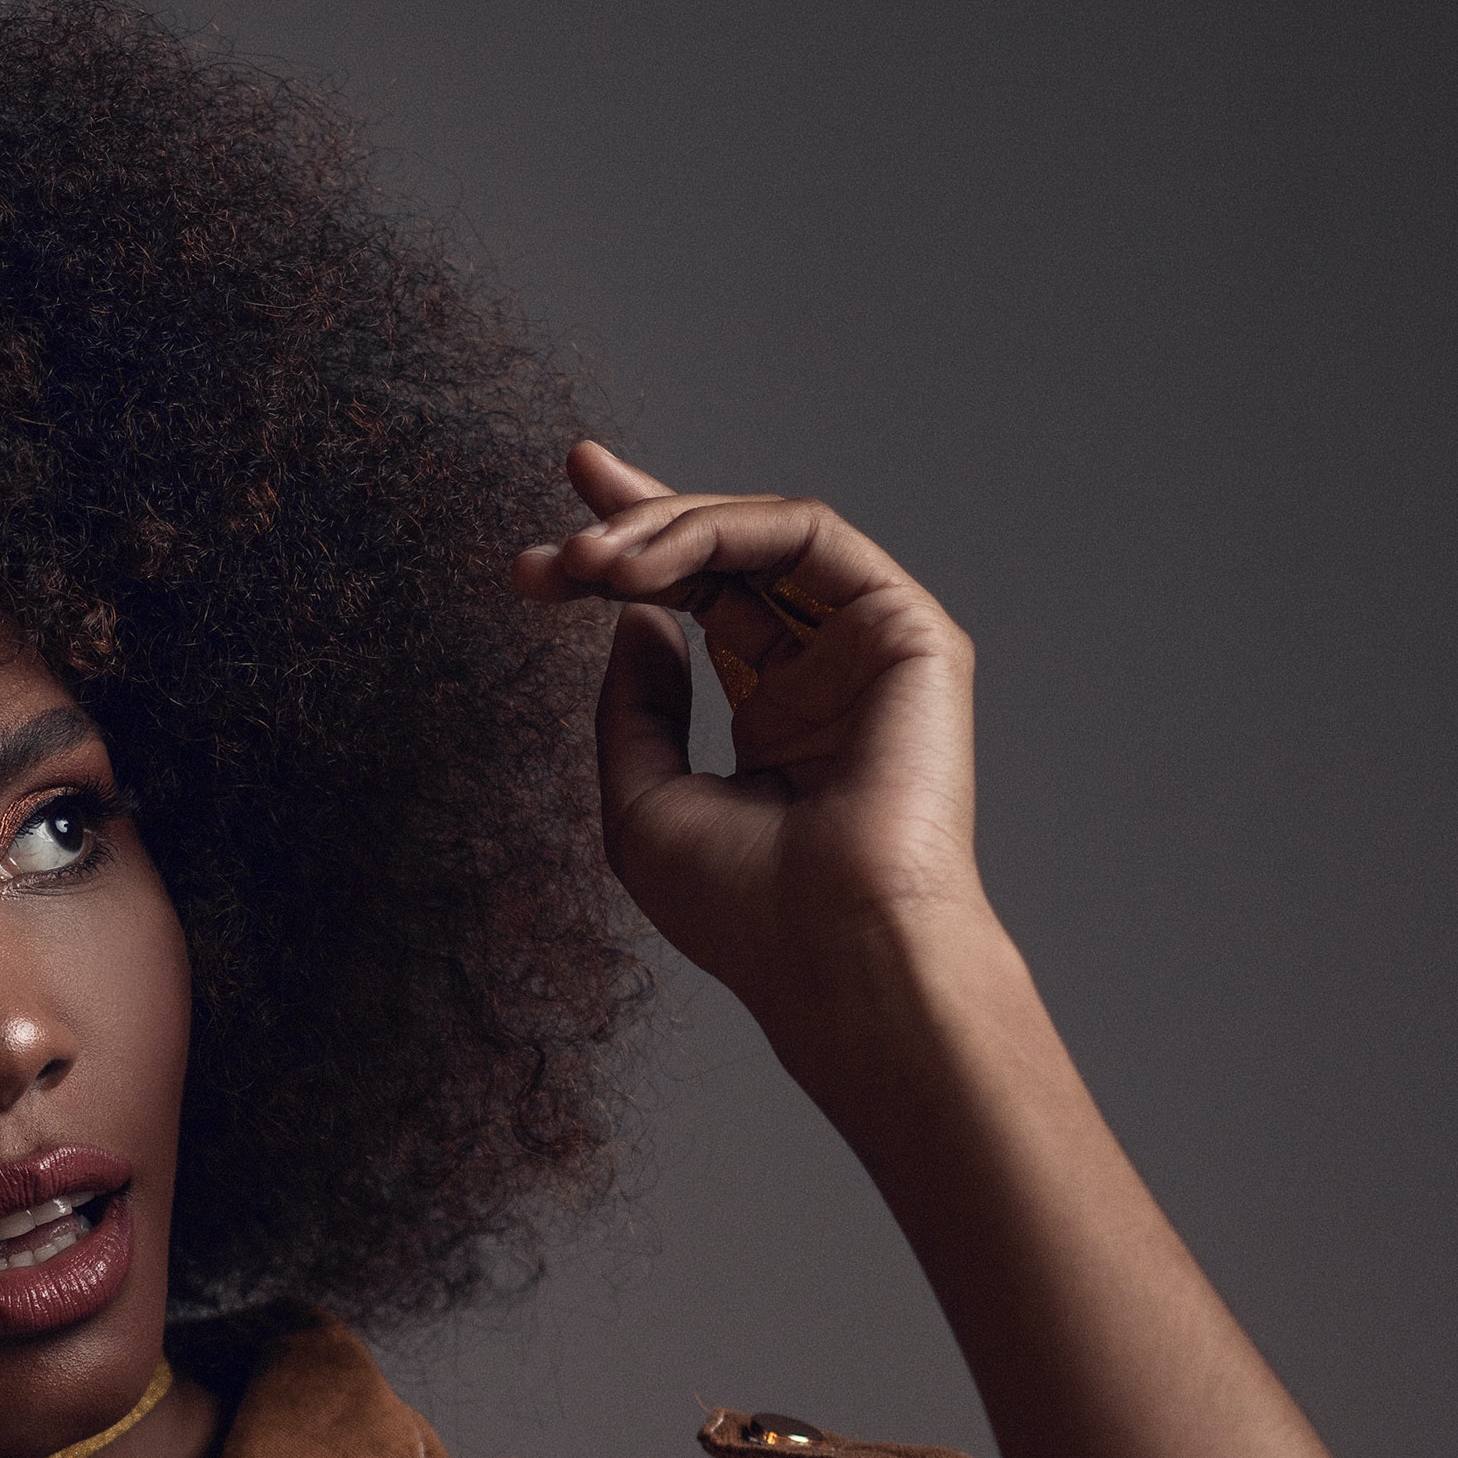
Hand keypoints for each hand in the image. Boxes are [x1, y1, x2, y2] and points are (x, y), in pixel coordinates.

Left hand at [511, 442, 986, 1016]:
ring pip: (762, 538)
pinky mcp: (908, 629)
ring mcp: (869, 650)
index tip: (549, 553)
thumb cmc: (747, 910)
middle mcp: (826, 678)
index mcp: (778, 723)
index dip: (630, 561)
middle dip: (640, 517)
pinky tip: (650, 570)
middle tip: (565, 507)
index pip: (703, 610)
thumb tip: (635, 618)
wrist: (837, 951)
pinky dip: (721, 533)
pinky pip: (810, 536)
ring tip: (588, 563)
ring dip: (664, 530)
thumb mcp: (643, 801)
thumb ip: (635, 705)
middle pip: (731, 557)